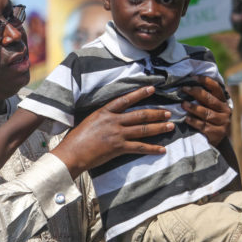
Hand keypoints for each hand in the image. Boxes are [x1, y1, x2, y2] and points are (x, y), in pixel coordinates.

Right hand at [52, 86, 173, 178]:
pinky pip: (140, 147)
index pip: (125, 99)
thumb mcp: (88, 121)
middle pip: (139, 115)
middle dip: (156, 113)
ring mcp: (117, 134)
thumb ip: (101, 118)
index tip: (151, 88)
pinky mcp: (118, 148)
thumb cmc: (75, 139)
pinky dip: (152, 149)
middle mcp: (113, 121)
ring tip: (170, 126)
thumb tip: (109, 117)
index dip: (140, 93)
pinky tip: (162, 149)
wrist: (71, 153)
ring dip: (158, 127)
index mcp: (104, 112)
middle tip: (168, 112)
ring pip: (143, 129)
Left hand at [181, 76, 230, 146]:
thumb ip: (204, 98)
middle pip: (210, 99)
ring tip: (183, 104)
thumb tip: (187, 83)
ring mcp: (223, 122)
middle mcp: (225, 110)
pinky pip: (204, 126)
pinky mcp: (218, 133)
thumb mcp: (210, 108)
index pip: (216, 88)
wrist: (217, 141)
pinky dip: (194, 122)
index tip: (193, 77)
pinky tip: (186, 118)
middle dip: (196, 92)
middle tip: (184, 89)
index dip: (205, 81)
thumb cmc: (210, 120)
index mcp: (223, 101)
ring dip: (193, 108)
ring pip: (207, 113)